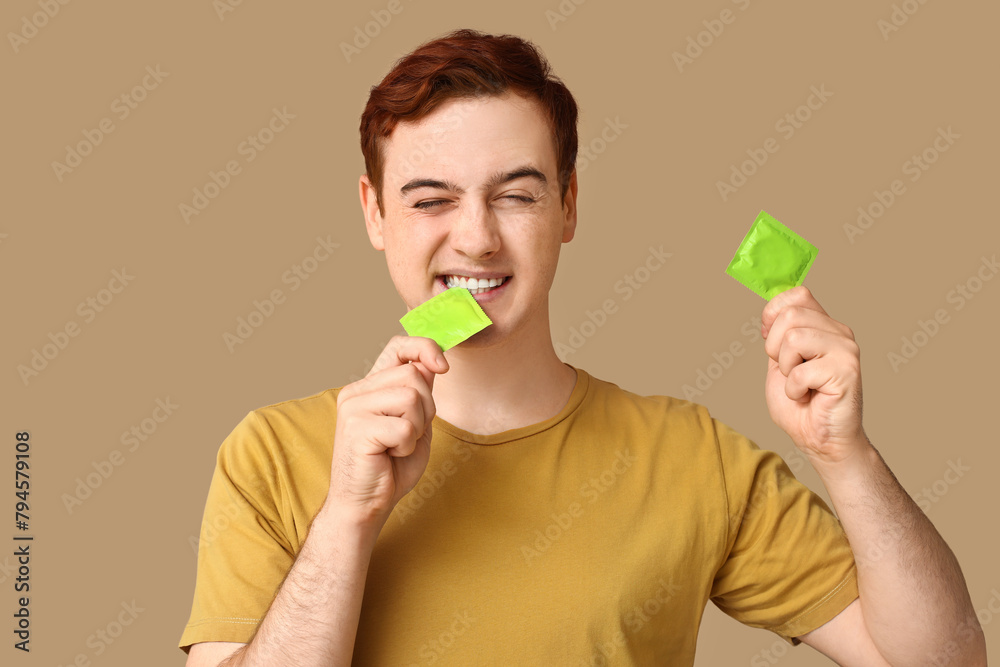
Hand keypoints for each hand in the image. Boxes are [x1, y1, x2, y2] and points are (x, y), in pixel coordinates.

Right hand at [326, 335, 448, 525]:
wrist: (366, 504)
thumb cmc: (390, 466)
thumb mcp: (415, 423)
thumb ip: (420, 393)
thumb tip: (433, 362)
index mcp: (369, 386)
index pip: (397, 346)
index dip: (424, 348)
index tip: (443, 367)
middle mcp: (357, 391)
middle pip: (413, 375)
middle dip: (426, 407)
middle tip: (408, 434)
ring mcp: (353, 408)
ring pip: (411, 397)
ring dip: (416, 427)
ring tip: (398, 444)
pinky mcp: (357, 429)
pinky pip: (404, 427)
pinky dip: (407, 445)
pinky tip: (390, 455)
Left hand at [760, 286, 867, 467]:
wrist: (819, 439)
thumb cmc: (800, 403)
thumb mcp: (779, 362)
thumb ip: (778, 335)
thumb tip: (771, 310)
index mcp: (824, 326)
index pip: (798, 294)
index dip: (774, 313)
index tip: (772, 344)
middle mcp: (839, 332)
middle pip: (790, 315)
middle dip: (775, 348)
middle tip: (789, 372)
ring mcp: (846, 349)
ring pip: (794, 337)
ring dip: (786, 370)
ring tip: (800, 385)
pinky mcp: (847, 370)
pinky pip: (800, 370)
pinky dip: (794, 389)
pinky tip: (808, 397)